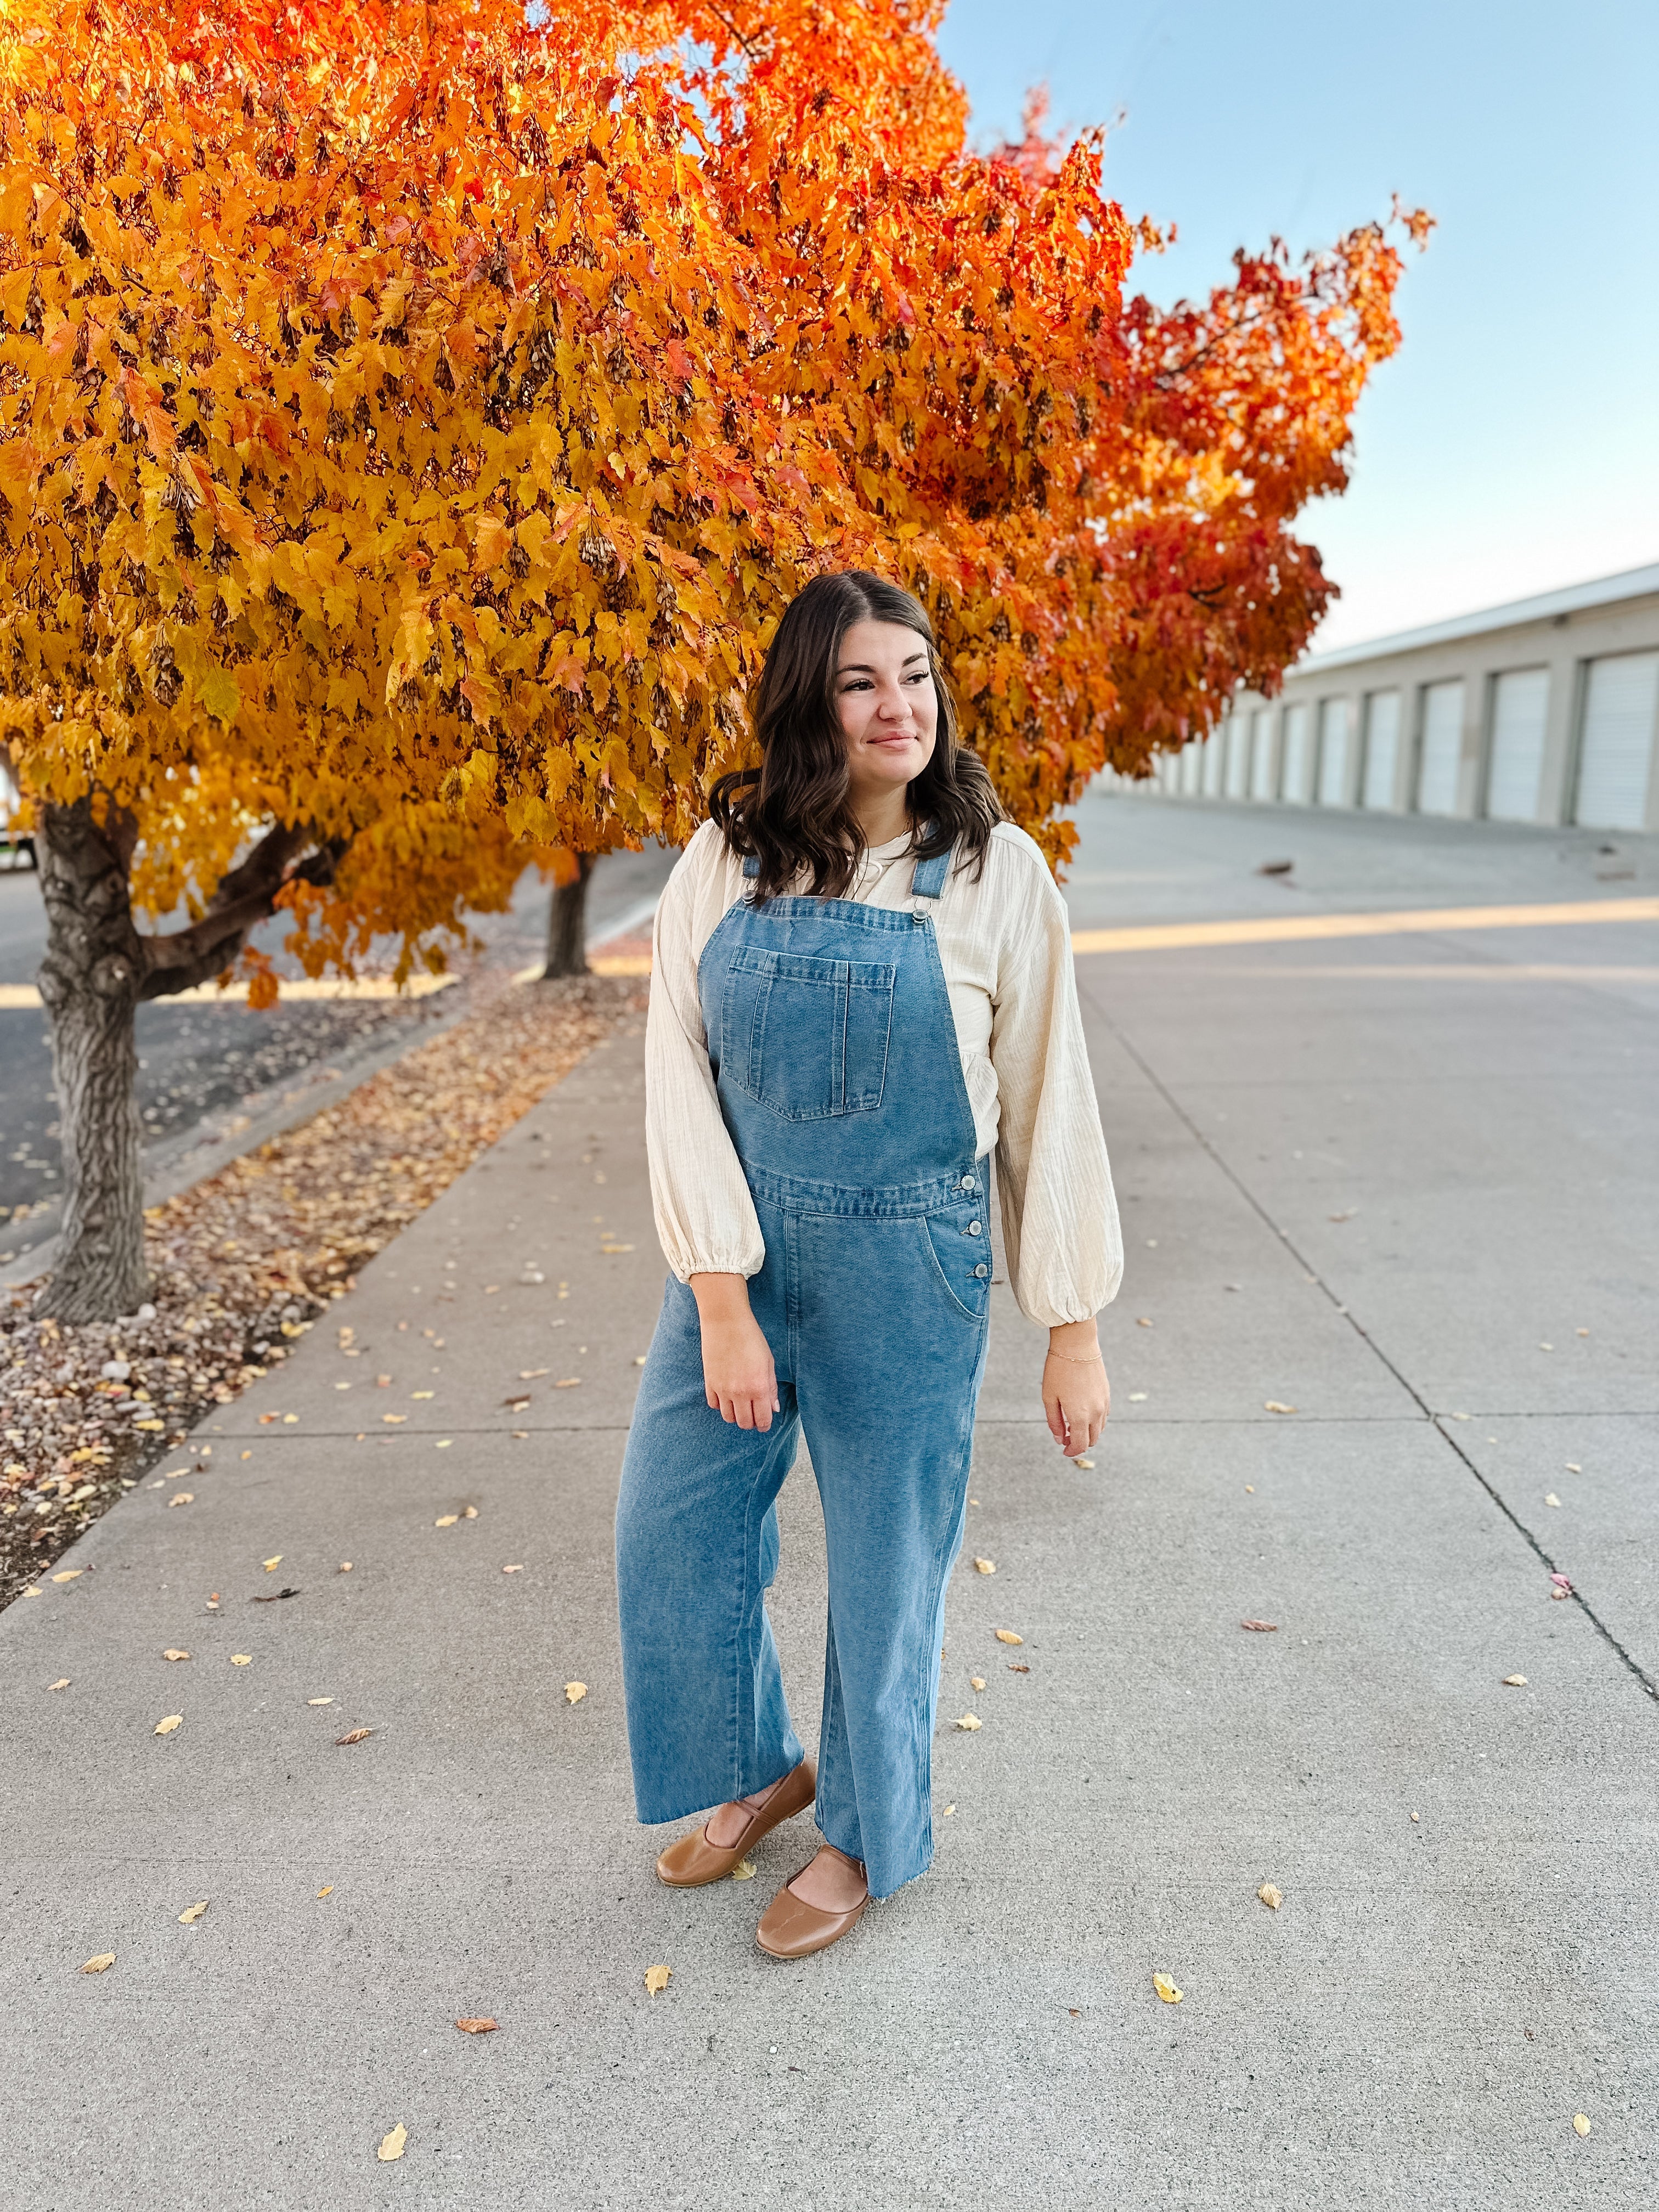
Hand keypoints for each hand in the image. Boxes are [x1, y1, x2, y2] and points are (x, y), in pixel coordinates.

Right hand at [689, 1273, 779, 1431]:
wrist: (726, 1321)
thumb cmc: (751, 1338)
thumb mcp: (768, 1361)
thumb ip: (771, 1387)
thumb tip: (774, 1408)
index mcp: (758, 1386)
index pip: (762, 1419)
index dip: (764, 1425)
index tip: (764, 1423)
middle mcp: (740, 1392)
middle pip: (744, 1423)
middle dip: (751, 1422)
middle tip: (754, 1415)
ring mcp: (723, 1388)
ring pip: (728, 1417)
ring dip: (735, 1415)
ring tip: (740, 1406)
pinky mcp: (709, 1382)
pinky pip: (714, 1405)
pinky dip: (721, 1405)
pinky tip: (727, 1395)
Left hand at [1043, 1319, 1108, 1455]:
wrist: (1077, 1345)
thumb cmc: (1058, 1370)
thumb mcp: (1049, 1397)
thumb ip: (1054, 1422)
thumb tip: (1059, 1439)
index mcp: (1079, 1416)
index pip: (1080, 1445)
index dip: (1072, 1452)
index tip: (1064, 1450)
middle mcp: (1095, 1413)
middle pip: (1092, 1440)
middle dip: (1079, 1443)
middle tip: (1065, 1437)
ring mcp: (1104, 1404)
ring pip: (1100, 1430)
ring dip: (1088, 1433)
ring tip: (1072, 1425)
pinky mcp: (1107, 1394)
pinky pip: (1104, 1416)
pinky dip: (1095, 1422)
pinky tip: (1082, 1413)